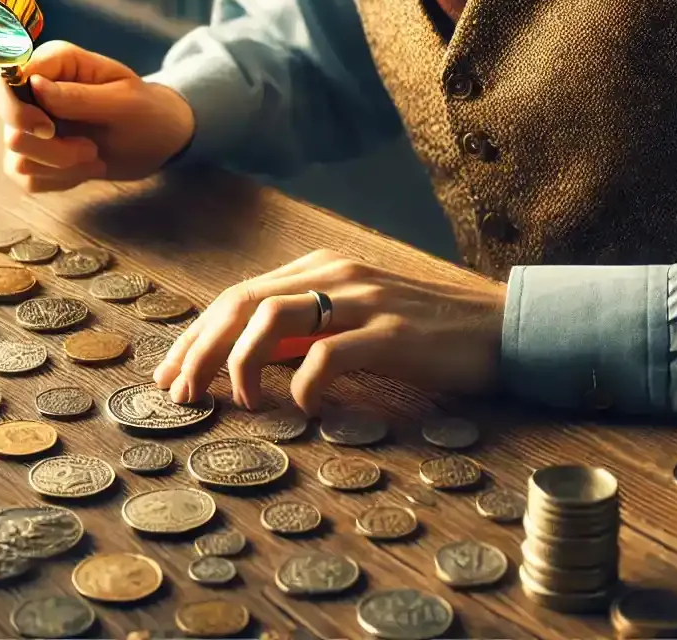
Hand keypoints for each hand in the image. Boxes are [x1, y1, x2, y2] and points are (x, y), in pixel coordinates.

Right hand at [0, 40, 195, 192]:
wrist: (157, 141)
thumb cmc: (147, 112)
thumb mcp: (123, 102)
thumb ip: (78, 95)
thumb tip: (34, 85)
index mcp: (55, 63)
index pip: (3, 79)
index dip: (17, 110)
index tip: (51, 130)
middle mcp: (34, 90)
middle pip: (9, 126)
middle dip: (50, 149)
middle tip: (88, 149)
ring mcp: (31, 124)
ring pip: (17, 158)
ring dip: (60, 167)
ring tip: (93, 157)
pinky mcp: (34, 154)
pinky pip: (25, 178)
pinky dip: (58, 181)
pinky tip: (84, 169)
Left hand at [153, 248, 506, 411]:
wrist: (505, 329)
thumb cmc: (427, 334)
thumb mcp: (355, 321)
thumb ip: (305, 332)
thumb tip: (247, 364)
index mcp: (321, 268)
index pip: (238, 295)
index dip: (197, 335)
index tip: (172, 375)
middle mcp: (335, 273)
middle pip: (242, 303)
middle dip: (201, 350)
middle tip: (181, 394)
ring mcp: (364, 299)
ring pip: (273, 318)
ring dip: (241, 363)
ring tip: (239, 403)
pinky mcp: (392, 332)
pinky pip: (328, 353)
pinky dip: (304, 384)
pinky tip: (304, 409)